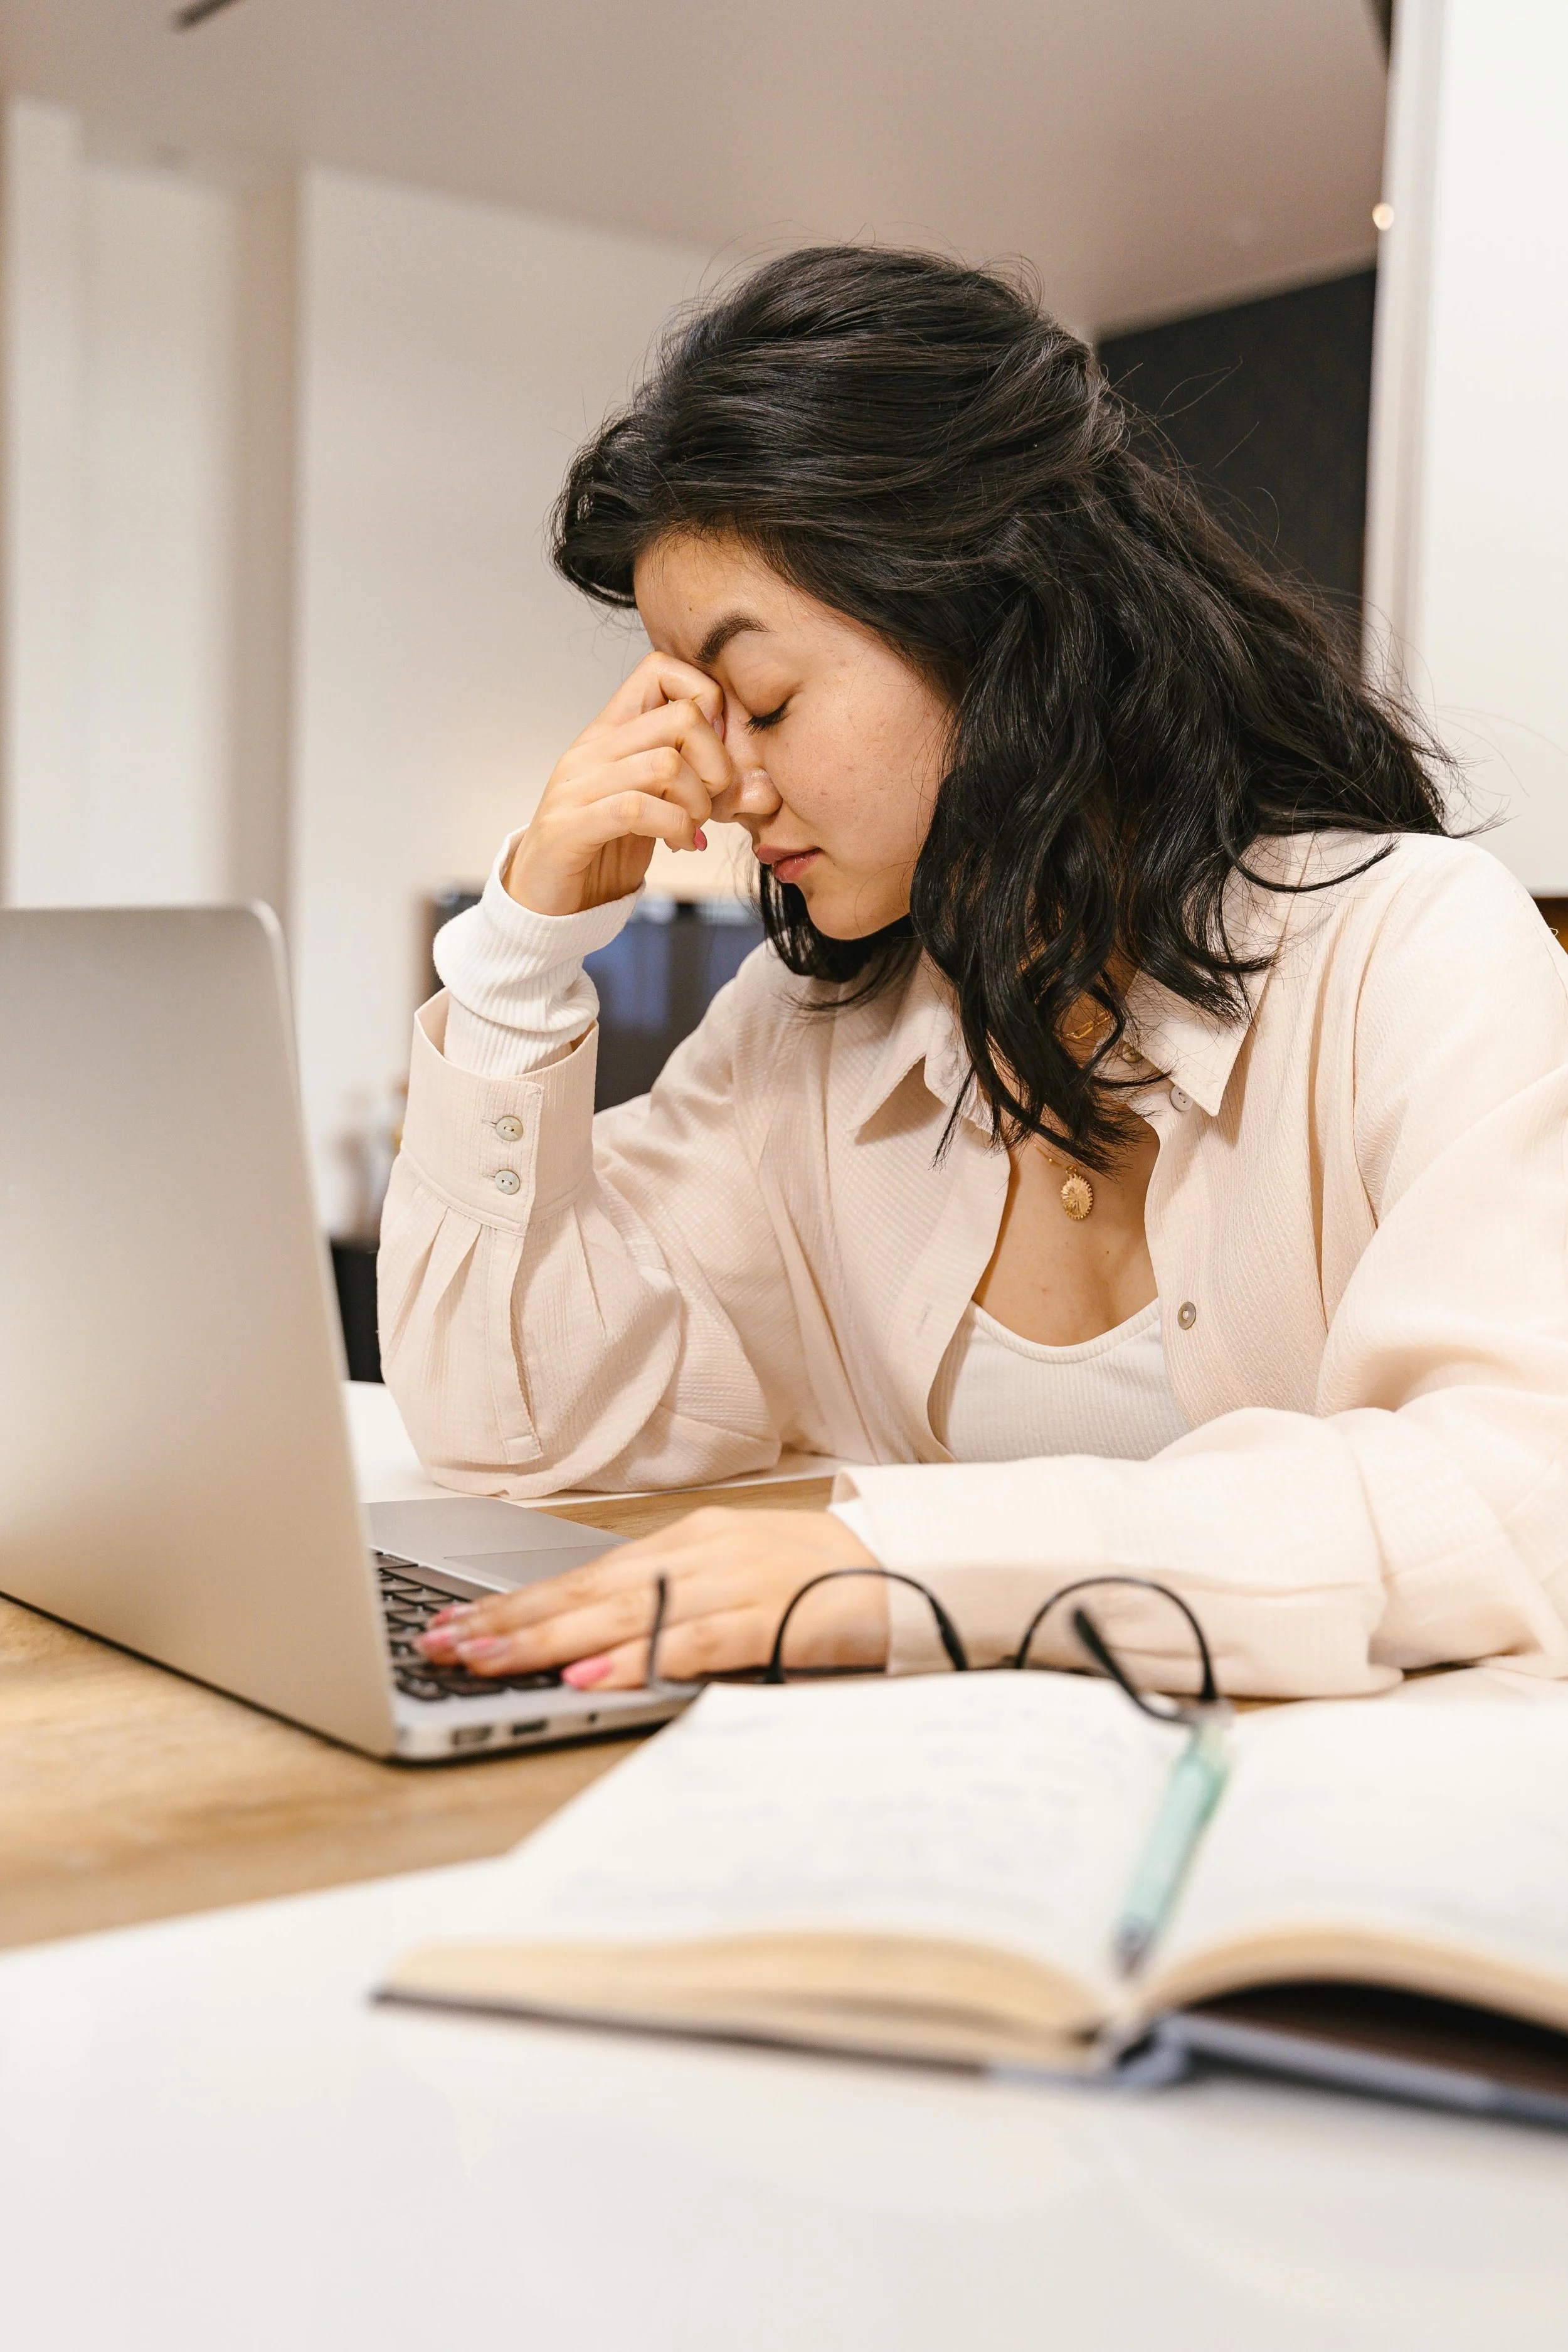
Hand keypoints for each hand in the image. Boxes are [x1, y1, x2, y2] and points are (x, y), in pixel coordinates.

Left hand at [418, 1508, 888, 1688]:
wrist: (912, 1563)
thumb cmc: (820, 1577)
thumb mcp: (734, 1572)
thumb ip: (670, 1596)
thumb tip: (593, 1634)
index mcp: (689, 1540)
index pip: (583, 1575)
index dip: (515, 1602)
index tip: (456, 1622)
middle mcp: (700, 1554)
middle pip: (585, 1592)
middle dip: (508, 1621)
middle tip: (443, 1644)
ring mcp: (731, 1583)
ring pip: (621, 1614)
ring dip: (547, 1641)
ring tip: (488, 1659)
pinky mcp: (765, 1618)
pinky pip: (686, 1642)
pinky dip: (633, 1659)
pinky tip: (588, 1676)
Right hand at [505, 652, 735, 916]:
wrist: (548, 903)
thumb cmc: (606, 849)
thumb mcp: (660, 806)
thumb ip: (699, 785)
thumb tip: (763, 787)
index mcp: (611, 731)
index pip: (661, 670)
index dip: (706, 701)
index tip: (714, 751)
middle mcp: (592, 749)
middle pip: (681, 717)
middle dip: (716, 763)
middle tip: (711, 801)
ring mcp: (577, 785)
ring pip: (666, 764)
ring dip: (697, 803)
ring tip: (693, 827)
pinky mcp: (570, 826)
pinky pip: (637, 809)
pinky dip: (674, 827)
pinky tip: (681, 844)